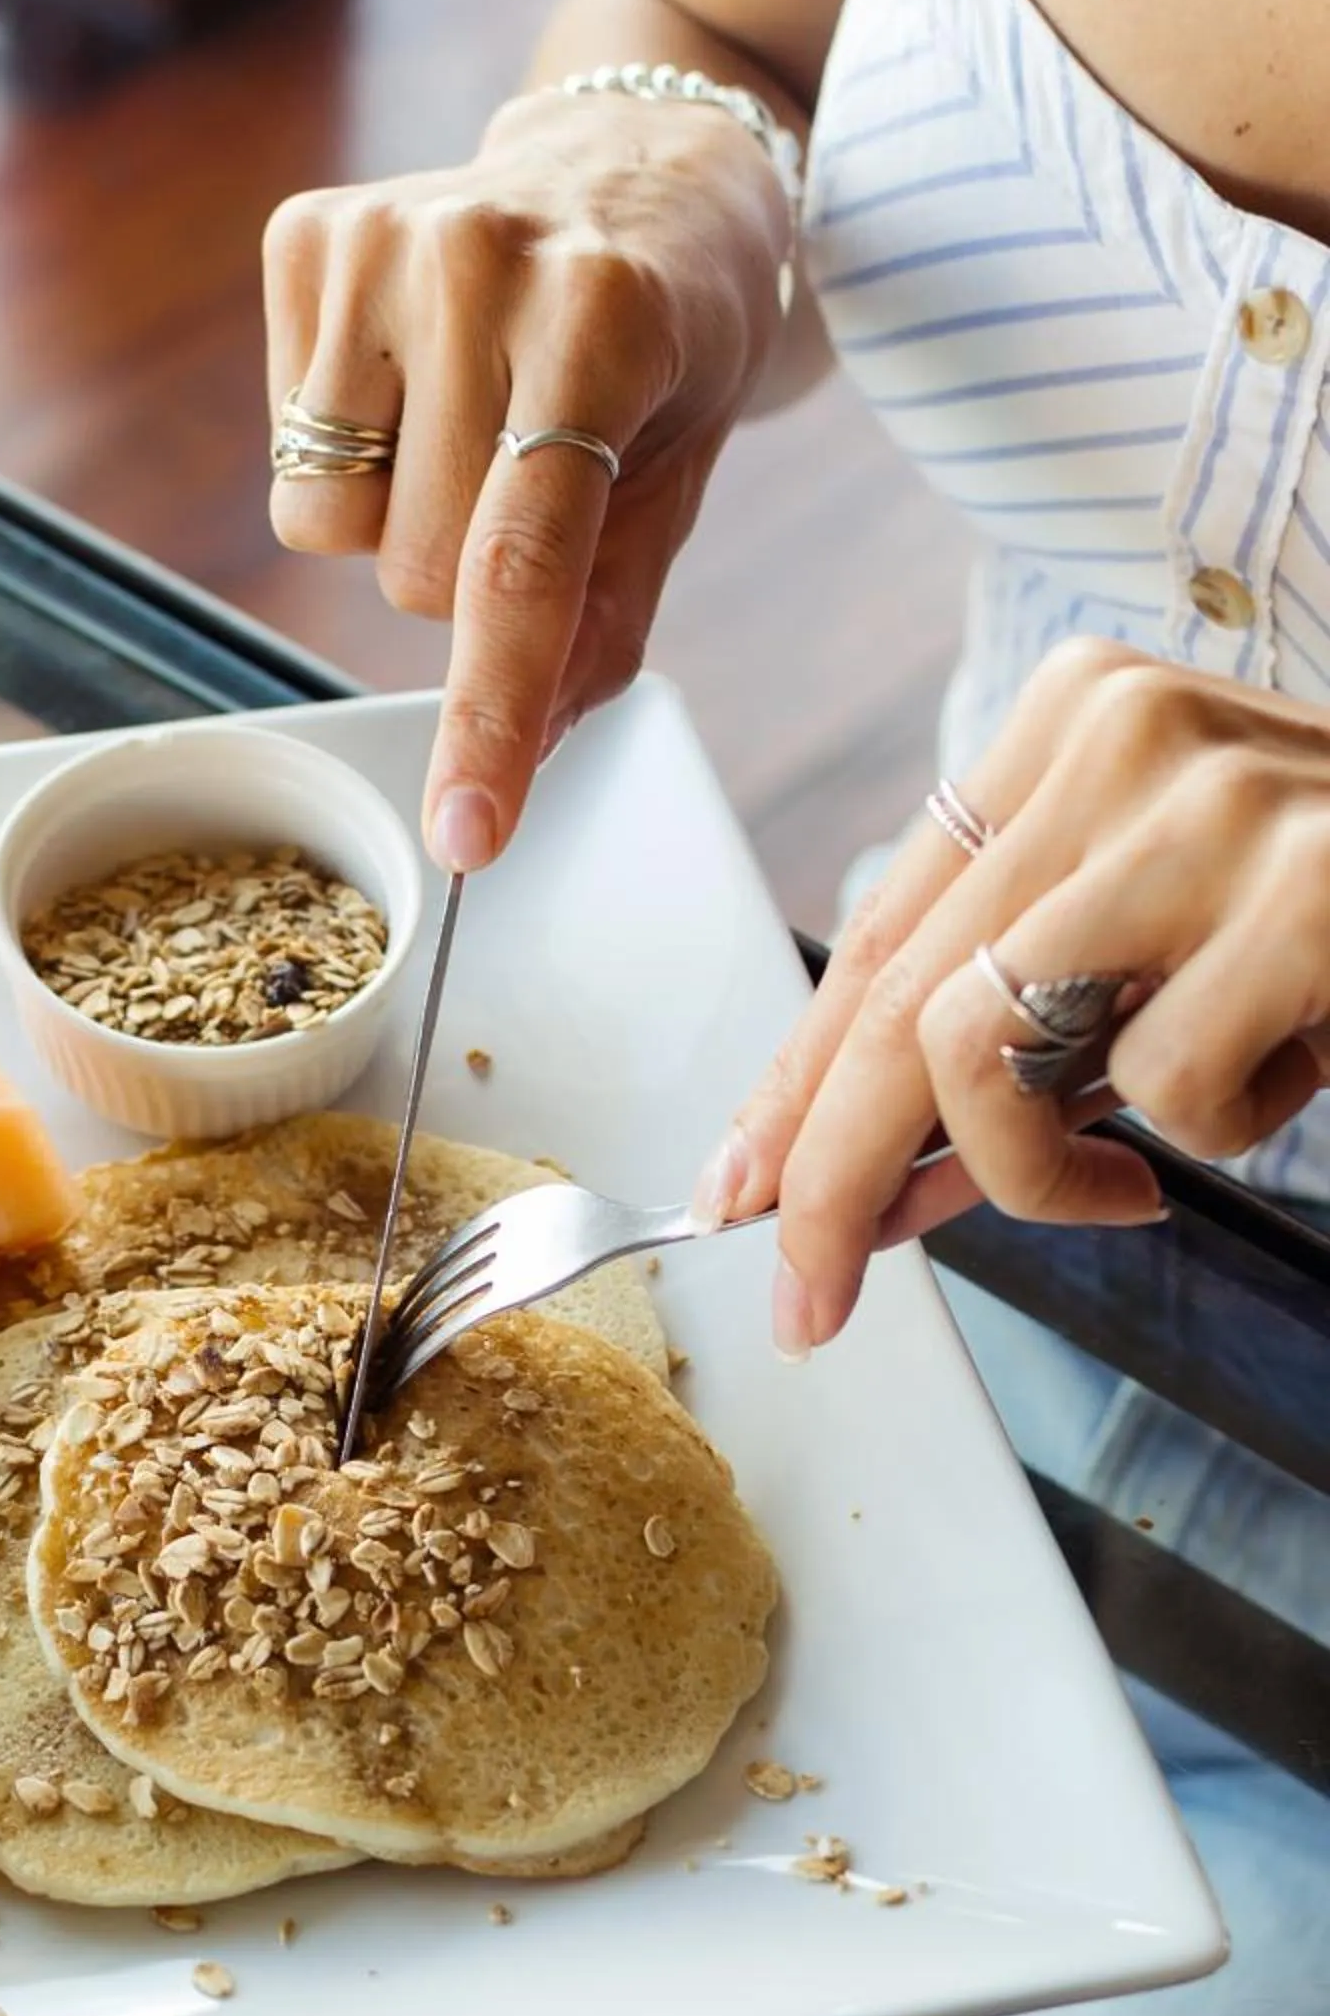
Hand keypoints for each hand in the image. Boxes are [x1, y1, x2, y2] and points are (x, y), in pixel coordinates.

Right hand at [263, 87, 790, 870]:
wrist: (641, 157)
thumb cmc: (671, 338)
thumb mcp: (681, 474)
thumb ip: (604, 616)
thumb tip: (524, 749)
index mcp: (605, 318)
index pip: (520, 566)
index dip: (491, 715)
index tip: (466, 833)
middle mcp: (480, 259)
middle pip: (413, 568)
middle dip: (463, 572)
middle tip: (530, 473)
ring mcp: (382, 235)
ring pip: (331, 525)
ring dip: (396, 513)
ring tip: (469, 416)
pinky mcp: (306, 231)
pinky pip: (291, 454)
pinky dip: (349, 447)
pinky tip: (415, 375)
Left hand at [693, 642, 1329, 1356]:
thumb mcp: (1172, 960)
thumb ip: (1025, 1044)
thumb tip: (874, 1182)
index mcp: (1076, 724)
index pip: (884, 928)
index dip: (797, 1080)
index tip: (742, 1190)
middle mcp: (1120, 734)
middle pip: (898, 995)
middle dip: (836, 1174)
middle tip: (815, 1291)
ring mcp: (1210, 802)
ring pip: (987, 1046)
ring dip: (1044, 1172)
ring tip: (1130, 1181)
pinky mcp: (1302, 887)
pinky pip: (1166, 1089)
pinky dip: (1219, 1132)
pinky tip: (1300, 1062)